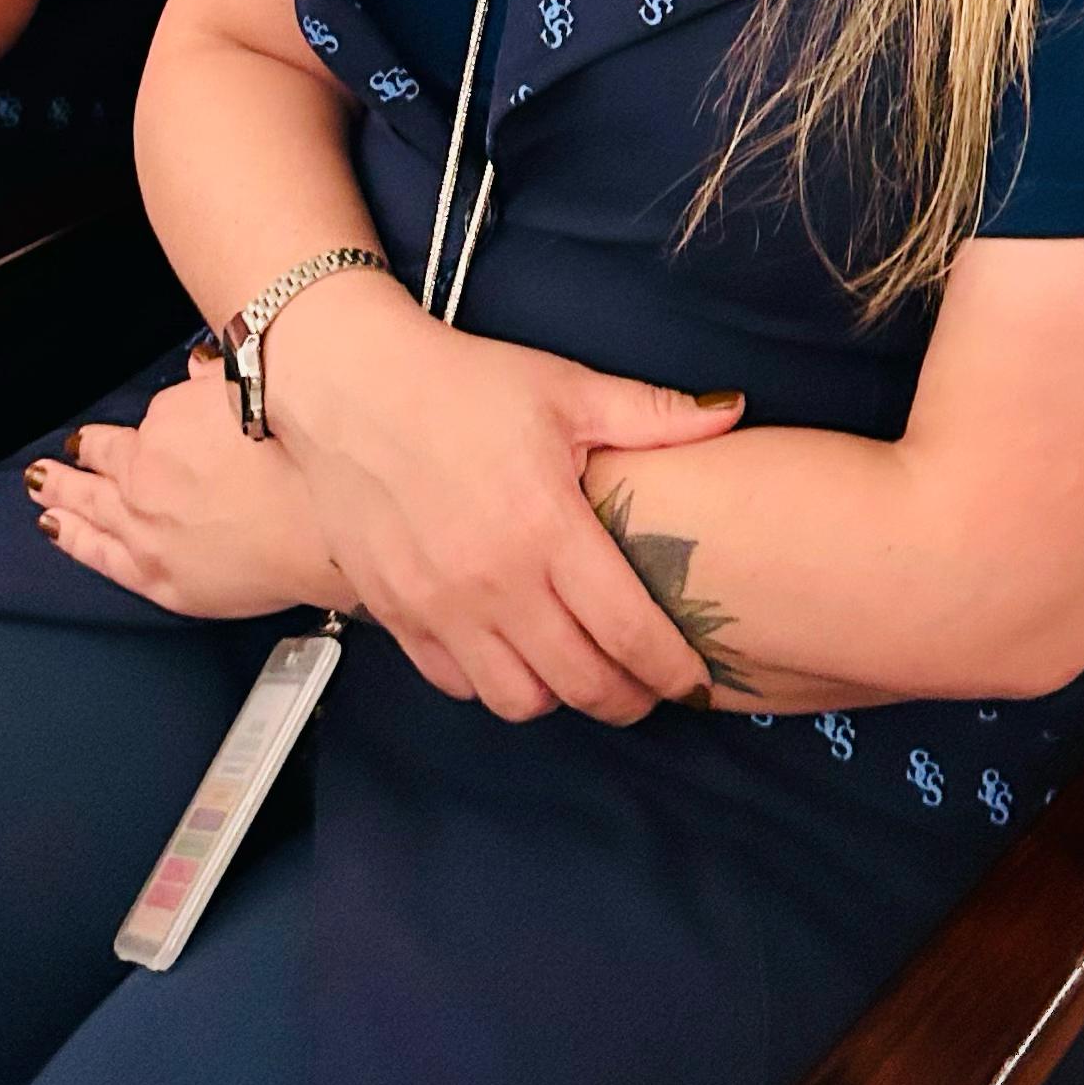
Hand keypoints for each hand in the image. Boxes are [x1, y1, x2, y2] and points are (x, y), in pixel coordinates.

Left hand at [29, 363, 353, 620]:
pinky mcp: (154, 576)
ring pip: (88, 507)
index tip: (136, 428)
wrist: (319, 530)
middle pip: (102, 460)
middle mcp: (145, 475)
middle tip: (57, 455)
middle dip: (80, 455)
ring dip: (61, 492)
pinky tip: (56, 528)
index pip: (146, 419)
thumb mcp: (258, 392)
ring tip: (39, 485)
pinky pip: (99, 555)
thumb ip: (219, 380)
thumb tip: (199, 366)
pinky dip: (73, 538)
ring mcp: (144, 530)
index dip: (142, 424)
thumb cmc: (299, 460)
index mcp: (168, 424)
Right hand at [264, 287, 741, 724]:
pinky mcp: (396, 615)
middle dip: (628, 698)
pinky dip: (493, 682)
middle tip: (648, 688)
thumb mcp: (565, 389)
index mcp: (546, 527)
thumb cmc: (464, 383)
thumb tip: (732, 412)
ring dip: (560, 696)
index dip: (672, 670)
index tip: (695, 681)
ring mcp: (439, 607)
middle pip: (581, 684)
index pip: (629, 630)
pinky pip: (458, 684)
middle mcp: (494, 581)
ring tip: (581, 668)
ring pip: (518, 701)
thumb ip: (651, 415)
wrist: (352, 385)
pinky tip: (514, 650)